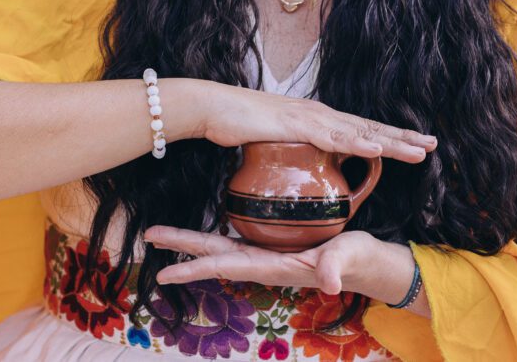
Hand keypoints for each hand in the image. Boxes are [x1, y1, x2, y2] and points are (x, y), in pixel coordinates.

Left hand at [143, 225, 376, 295]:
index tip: (165, 271)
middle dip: (182, 247)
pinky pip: (236, 244)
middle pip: (214, 254)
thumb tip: (327, 281)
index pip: (226, 265)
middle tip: (149, 236)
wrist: (368, 266)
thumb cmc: (357, 259)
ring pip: (221, 249)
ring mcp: (267, 255)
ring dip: (192, 243)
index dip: (195, 267)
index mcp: (273, 265)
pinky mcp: (274, 247)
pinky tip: (203, 235)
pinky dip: (214, 240)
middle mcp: (263, 262)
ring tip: (163, 235)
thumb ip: (336, 266)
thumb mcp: (348, 257)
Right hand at [201, 82, 435, 163]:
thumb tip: (295, 171)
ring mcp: (310, 118)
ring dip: (392, 142)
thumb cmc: (236, 125)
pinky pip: (333, 138)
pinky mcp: (296, 125)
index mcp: (316, 118)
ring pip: (360, 133)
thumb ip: (288, 153)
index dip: (388, 138)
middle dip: (402, 138)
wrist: (211, 108)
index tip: (414, 145)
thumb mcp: (271, 143)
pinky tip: (380, 150)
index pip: (360, 130)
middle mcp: (319, 114)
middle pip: (368, 129)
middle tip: (433, 144)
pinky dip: (359, 144)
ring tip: (421, 150)